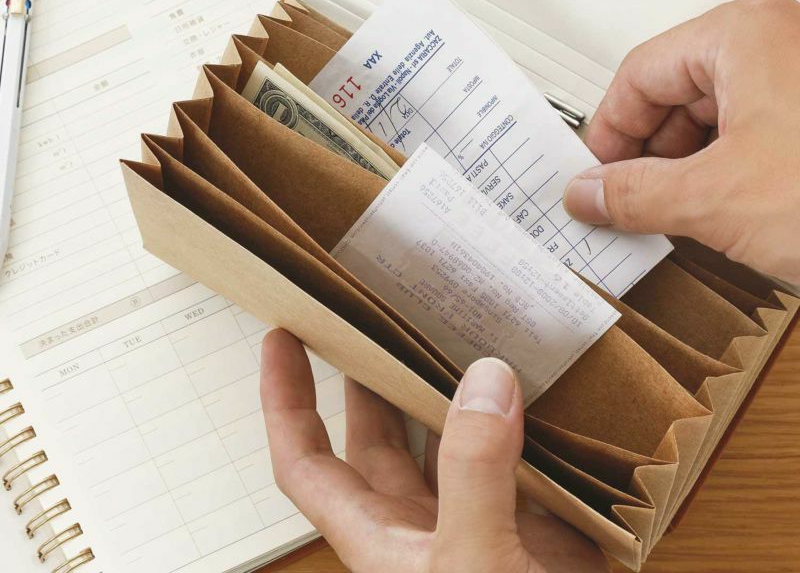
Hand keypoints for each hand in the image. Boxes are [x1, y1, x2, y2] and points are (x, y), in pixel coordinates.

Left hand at [260, 329, 608, 572]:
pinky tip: (527, 372)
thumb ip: (473, 473)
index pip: (305, 459)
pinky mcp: (529, 518)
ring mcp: (475, 517)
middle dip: (365, 374)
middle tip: (369, 311)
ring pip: (444, 435)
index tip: (279, 340)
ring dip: (444, 387)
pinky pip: (514, 450)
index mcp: (380, 534)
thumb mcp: (473, 560)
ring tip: (445, 326)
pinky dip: (517, 413)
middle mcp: (420, 520)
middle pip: (374, 434)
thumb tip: (484, 381)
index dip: (283, 401)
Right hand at [563, 0, 799, 283]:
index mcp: (743, 34)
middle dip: (645, 156)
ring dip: (680, 171)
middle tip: (624, 204)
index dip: (607, 133)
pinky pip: (744, 137)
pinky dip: (718, 176)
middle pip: (672, 94)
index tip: (593, 178)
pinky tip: (714, 213)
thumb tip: (588, 193)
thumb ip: (634, 194)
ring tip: (669, 216)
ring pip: (708, 119)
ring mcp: (797, 80)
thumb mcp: (718, 198)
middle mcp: (773, 44)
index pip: (638, 75)